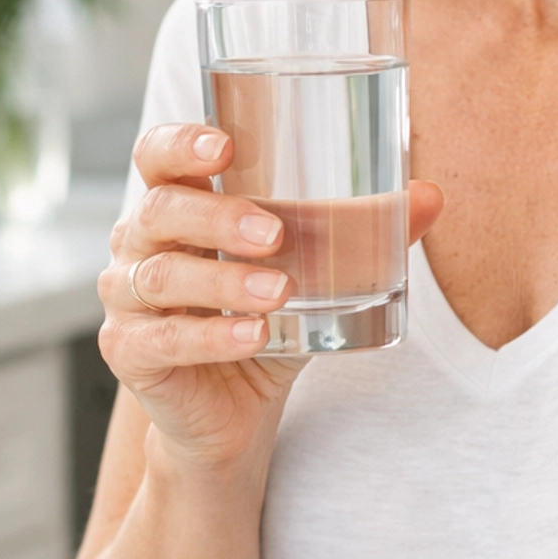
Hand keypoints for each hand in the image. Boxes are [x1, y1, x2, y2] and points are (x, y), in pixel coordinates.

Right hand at [100, 122, 442, 471]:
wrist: (234, 414)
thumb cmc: (268, 322)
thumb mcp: (316, 274)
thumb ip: (363, 233)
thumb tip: (431, 195)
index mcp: (176, 207)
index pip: (157, 157)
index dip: (180, 144)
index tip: (225, 144)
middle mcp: (139, 245)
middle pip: (158, 211)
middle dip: (216, 217)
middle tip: (276, 232)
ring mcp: (126, 300)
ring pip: (161, 277)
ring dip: (223, 282)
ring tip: (280, 291)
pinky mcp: (130, 354)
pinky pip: (164, 341)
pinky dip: (213, 337)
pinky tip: (255, 336)